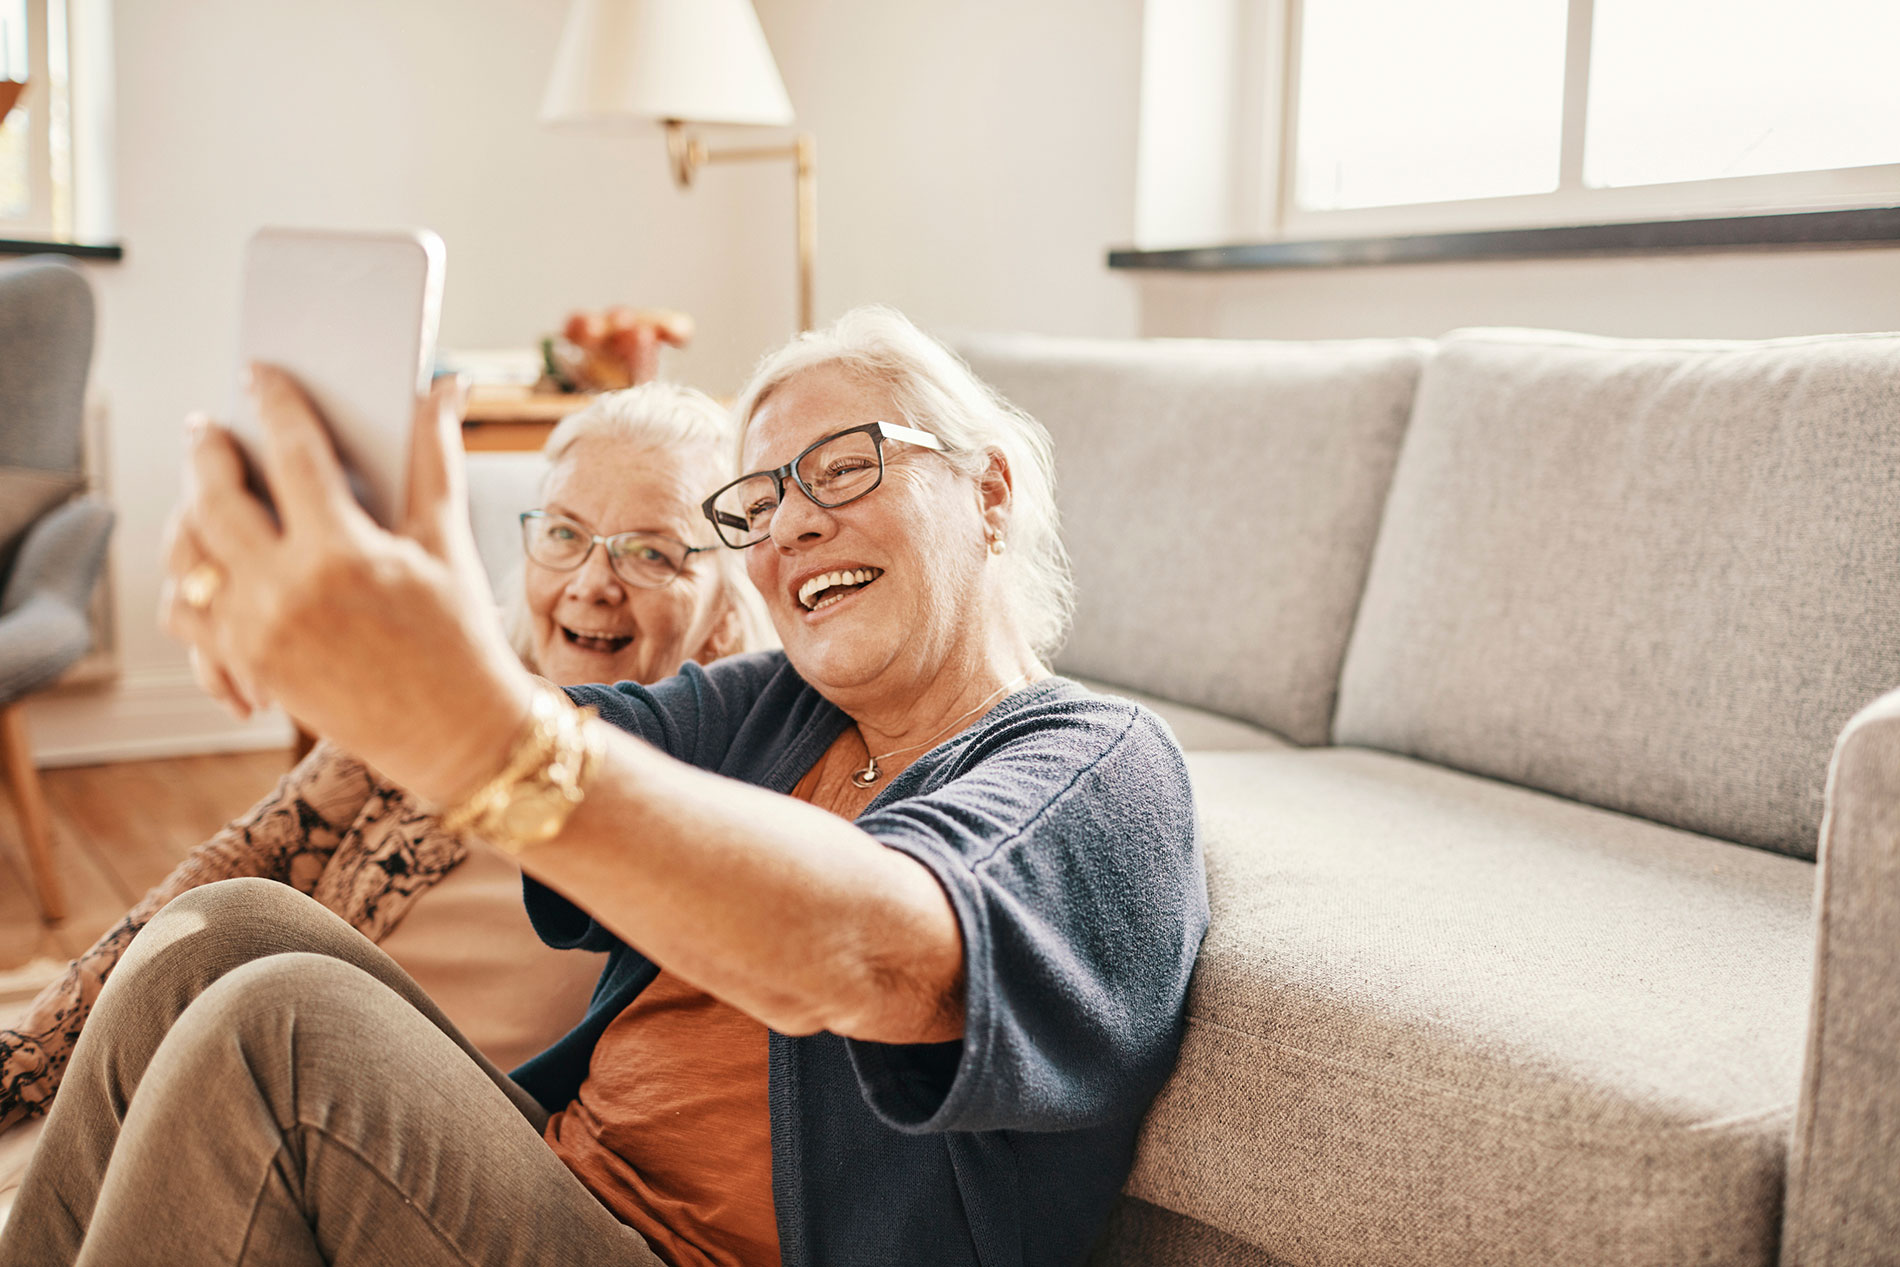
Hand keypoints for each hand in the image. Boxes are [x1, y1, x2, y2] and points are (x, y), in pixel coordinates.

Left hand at [160, 366, 534, 806]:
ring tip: (201, 497)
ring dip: (185, 518)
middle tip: (208, 428)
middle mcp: (288, 592)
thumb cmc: (462, 639)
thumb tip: (443, 387)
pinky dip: (189, 590)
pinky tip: (207, 570)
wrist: (457, 736)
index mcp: (344, 553)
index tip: (261, 375)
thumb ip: (434, 458)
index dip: (274, 403)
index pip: (292, 452)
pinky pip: (188, 618)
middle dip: (205, 452)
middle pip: (213, 499)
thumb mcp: (446, 544)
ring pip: (185, 558)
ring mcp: (258, 633)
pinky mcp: (248, 666)